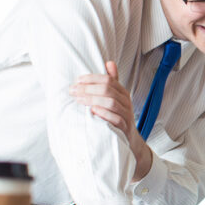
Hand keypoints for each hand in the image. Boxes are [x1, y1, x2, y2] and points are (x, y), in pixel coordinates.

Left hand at [70, 61, 151, 180]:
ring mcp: (127, 115)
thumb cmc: (120, 118)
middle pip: (108, 89)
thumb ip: (113, 82)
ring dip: (92, 99)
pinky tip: (93, 111)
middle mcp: (126, 102)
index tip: (77, 81)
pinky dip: (104, 114)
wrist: (131, 142)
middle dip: (88, 88)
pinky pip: (116, 119)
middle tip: (72, 91)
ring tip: (78, 100)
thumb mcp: (117, 99)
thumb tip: (109, 62)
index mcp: (123, 93)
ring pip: (111, 102)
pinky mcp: (125, 128)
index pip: (109, 79)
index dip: (92, 78)